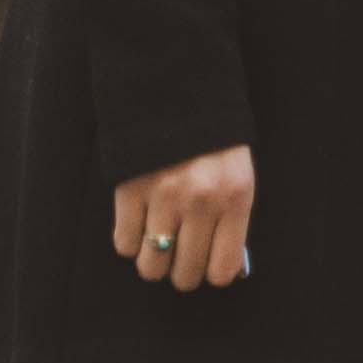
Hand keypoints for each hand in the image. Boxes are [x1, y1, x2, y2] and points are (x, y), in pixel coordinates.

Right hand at [110, 145, 257, 291]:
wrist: (178, 87)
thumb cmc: (213, 139)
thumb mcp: (238, 173)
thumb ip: (232, 220)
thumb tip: (223, 268)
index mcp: (235, 197)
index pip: (222, 269)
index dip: (211, 272)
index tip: (206, 263)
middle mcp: (200, 201)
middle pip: (184, 275)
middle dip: (181, 270)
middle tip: (180, 253)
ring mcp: (163, 196)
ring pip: (151, 266)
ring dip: (154, 260)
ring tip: (159, 239)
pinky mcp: (130, 188)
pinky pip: (124, 243)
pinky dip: (130, 239)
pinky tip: (140, 221)